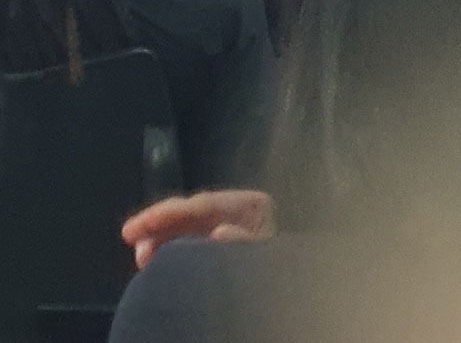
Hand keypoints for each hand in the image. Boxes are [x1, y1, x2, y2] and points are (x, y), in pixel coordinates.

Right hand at [122, 189, 273, 269]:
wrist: (290, 297)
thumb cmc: (278, 272)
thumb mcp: (264, 255)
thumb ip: (244, 242)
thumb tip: (219, 232)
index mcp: (253, 205)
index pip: (205, 204)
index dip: (170, 212)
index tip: (142, 225)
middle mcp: (239, 210)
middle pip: (191, 212)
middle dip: (159, 223)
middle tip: (130, 234)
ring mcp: (230, 225)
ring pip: (186, 225)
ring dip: (161, 237)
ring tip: (140, 253)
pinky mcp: (219, 244)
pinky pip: (189, 240)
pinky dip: (170, 247)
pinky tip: (152, 256)